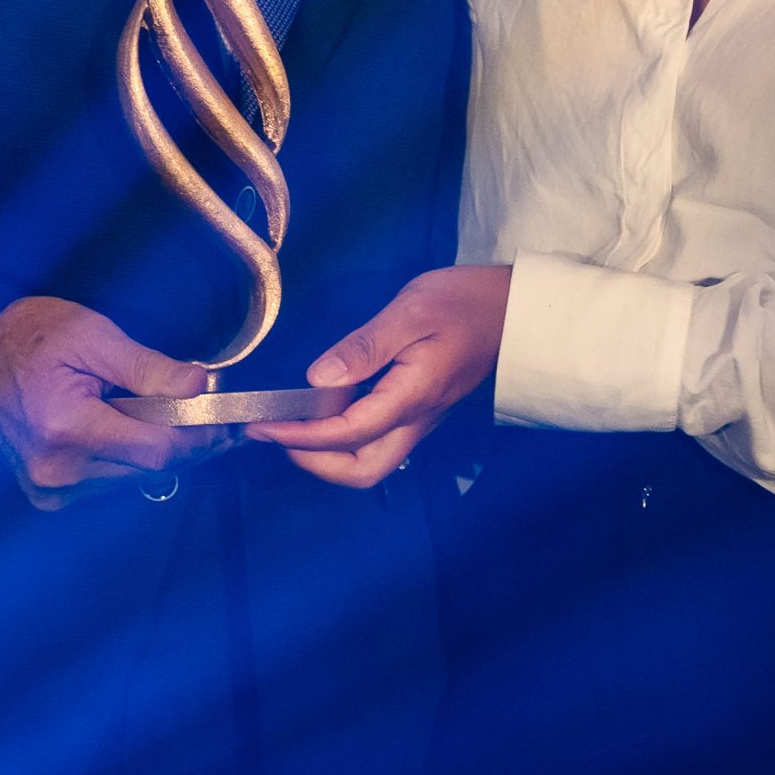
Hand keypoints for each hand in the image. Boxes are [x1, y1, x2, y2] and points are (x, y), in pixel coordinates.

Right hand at [0, 295, 221, 507]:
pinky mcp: (46, 494)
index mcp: (67, 429)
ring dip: (159, 451)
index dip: (200, 436)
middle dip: (187, 443)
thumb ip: (148, 366)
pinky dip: (129, 459)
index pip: (158, 450)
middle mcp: (57, 471)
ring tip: (177, 417)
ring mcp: (49, 488)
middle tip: (217, 418)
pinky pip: (108, 482)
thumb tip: (202, 385)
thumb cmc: (32, 335)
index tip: (231, 421)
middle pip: (150, 469)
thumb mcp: (92, 335)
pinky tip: (135, 430)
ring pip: (132, 479)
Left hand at [247, 266, 512, 490]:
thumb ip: (364, 348)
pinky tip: (324, 407)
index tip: (263, 426)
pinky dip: (342, 437)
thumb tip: (317, 380)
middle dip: (314, 463)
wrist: (512, 309)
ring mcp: (419, 419)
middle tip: (277, 434)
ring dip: (327, 455)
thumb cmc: (464, 303)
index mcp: (411, 398)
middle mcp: (415, 420)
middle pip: (362, 471)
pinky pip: (377, 440)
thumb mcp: (411, 312)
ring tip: (292, 423)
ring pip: (370, 461)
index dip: (300, 436)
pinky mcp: (419, 409)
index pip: (347, 434)